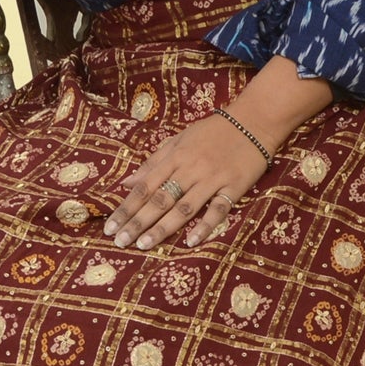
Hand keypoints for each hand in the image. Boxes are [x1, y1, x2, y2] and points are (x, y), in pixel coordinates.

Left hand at [103, 114, 274, 250]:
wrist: (254, 120)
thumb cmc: (213, 131)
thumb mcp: (179, 140)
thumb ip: (153, 162)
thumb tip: (126, 183)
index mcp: (175, 157)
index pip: (145, 186)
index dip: (126, 207)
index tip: (110, 226)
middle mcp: (190, 169)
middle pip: (160, 199)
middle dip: (138, 221)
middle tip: (120, 241)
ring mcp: (212, 178)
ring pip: (184, 206)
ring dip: (163, 227)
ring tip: (145, 244)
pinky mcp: (234, 187)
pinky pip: (218, 209)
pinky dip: (205, 225)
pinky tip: (191, 242)